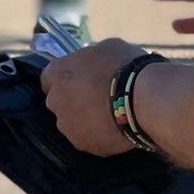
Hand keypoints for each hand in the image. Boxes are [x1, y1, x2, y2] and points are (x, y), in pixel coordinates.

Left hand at [40, 37, 144, 156]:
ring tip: (110, 116)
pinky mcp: (84, 145)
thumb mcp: (106, 47)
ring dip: (85, 120)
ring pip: (73, 124)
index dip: (66, 80)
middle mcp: (55, 101)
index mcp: (57, 73)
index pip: (50, 78)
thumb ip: (90, 58)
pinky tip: (116, 129)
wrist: (144, 98)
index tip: (81, 81)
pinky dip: (99, 136)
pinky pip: (90, 140)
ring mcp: (68, 126)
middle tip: (98, 99)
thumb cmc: (125, 66)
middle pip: (60, 103)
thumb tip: (92, 64)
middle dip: (74, 101)